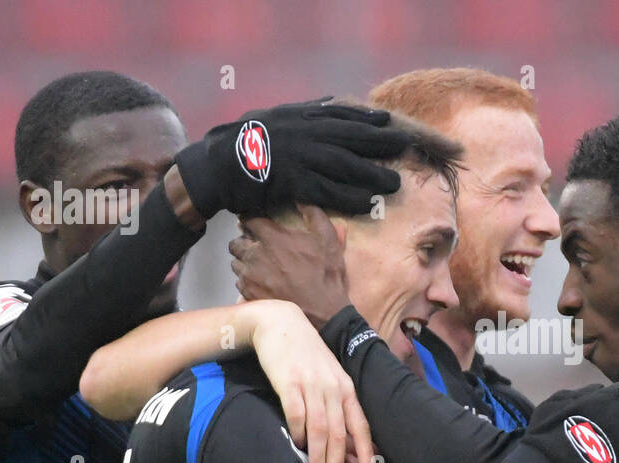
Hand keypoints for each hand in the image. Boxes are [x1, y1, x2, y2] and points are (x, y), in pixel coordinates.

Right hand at [173, 98, 409, 219]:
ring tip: (395, 183)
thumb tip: (332, 103)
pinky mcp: (292, 182)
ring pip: (343, 164)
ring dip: (372, 173)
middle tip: (404, 145)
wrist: (214, 166)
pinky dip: (350, 197)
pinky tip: (368, 202)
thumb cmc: (245, 146)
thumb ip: (304, 114)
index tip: (387, 119)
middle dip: (379, 141)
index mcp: (296, 116)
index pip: (337, 113)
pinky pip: (327, 191)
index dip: (364, 116)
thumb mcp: (274, 119)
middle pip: (348, 136)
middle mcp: (301, 133)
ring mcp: (297, 157)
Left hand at [231, 209, 351, 328]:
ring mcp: (249, 277)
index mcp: (271, 238)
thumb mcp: (328, 238)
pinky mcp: (248, 294)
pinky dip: (247, 280)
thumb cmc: (326, 274)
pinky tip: (260, 282)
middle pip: (235, 242)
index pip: (248, 219)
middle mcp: (254, 255)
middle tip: (258, 247)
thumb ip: (313, 212)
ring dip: (244, 261)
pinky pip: (239, 282)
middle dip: (244, 241)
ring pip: (236, 263)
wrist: (323, 313)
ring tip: (259, 266)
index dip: (251, 218)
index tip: (256, 222)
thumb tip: (299, 196)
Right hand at [247, 301, 373, 462]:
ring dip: (318, 457)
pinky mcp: (289, 382)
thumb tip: (343, 441)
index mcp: (346, 388)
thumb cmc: (306, 356)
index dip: (365, 451)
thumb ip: (336, 405)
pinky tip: (298, 445)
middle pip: (339, 433)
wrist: (280, 324)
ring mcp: (312, 384)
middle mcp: (333, 388)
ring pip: (320, 429)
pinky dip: (299, 432)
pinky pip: (297, 413)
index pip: (360, 425)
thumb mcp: (329, 377)